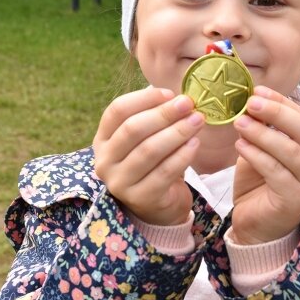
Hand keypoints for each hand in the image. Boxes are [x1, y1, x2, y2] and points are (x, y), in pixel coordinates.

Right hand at [93, 88, 204, 225]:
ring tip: (197, 121)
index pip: (117, 111)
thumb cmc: (153, 164)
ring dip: (177, 132)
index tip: (170, 93)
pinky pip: (164, 172)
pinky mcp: (141, 199)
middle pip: (133, 129)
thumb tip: (176, 97)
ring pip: (149, 150)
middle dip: (164, 114)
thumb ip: (154, 117)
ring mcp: (120, 183)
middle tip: (189, 104)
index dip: (144, 99)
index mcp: (102, 140)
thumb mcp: (147, 138)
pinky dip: (182, 155)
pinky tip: (195, 143)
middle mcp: (105, 161)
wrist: (159, 205)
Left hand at [230, 86, 299, 244]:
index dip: (282, 104)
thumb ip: (263, 131)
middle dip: (276, 114)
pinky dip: (257, 156)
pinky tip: (240, 146)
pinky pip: (276, 172)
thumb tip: (251, 101)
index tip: (258, 91)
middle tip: (251, 102)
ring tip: (240, 122)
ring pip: (290, 152)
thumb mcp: (262, 153)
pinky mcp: (296, 201)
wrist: (256, 228)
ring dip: (263, 134)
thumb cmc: (259, 187)